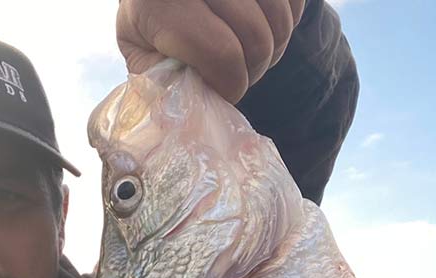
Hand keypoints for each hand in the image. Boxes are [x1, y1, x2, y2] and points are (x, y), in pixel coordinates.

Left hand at [117, 0, 304, 102]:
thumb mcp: (140, 54)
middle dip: (254, 70)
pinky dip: (287, 21)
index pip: (221, 52)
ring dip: (274, 47)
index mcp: (159, 3)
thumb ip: (159, 80)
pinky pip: (295, 0)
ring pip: (280, 17)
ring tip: (251, 55)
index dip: (232, 84)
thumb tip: (192, 108)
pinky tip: (263, 27)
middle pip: (255, 36)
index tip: (227, 94)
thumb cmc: (150, 24)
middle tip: (238, 76)